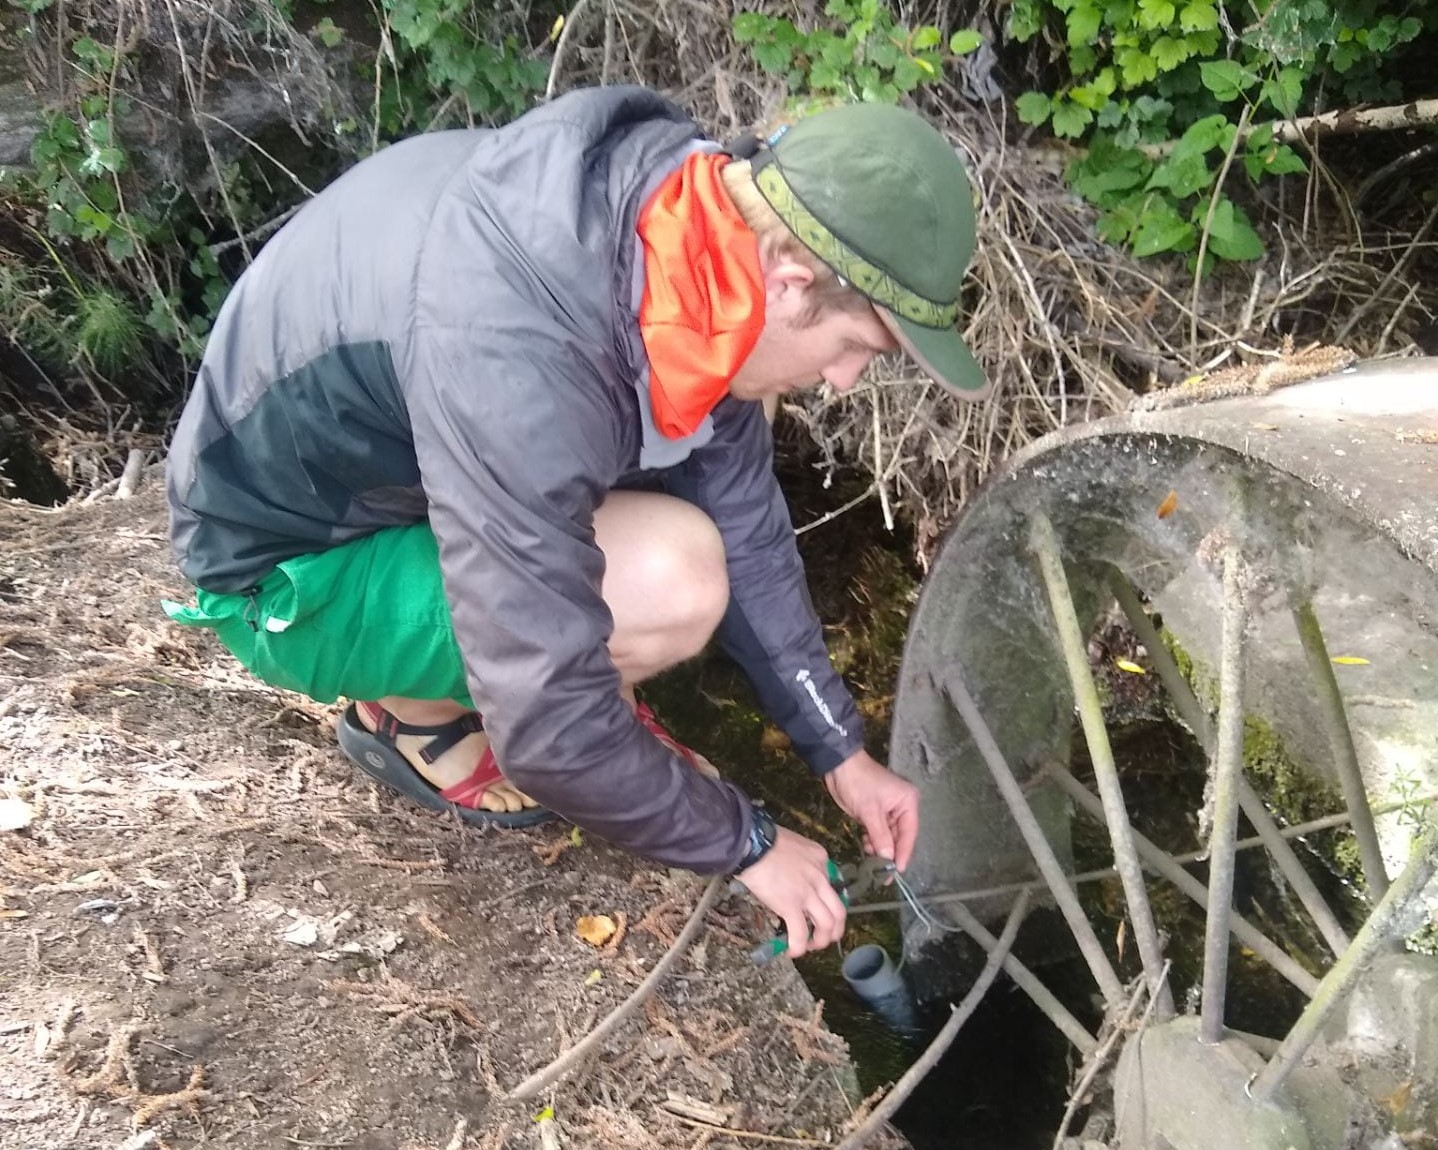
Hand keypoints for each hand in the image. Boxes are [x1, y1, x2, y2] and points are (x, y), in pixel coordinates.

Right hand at [736, 827, 846, 957]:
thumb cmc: (765, 841)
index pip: (832, 886)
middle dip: (835, 930)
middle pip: (839, 911)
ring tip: (809, 946)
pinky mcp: (791, 906)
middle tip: (823, 936)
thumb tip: (791, 877)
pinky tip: (792, 951)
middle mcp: (820, 877)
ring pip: (827, 925)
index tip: (815, 910)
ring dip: (820, 941)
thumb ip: (799, 861)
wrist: (752, 844)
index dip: (826, 904)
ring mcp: (808, 893)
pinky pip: (800, 934)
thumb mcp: (793, 844)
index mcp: (821, 860)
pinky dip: (798, 947)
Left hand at [823, 749, 919, 871]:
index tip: (897, 871)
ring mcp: (888, 811)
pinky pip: (877, 832)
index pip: (909, 833)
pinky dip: (872, 841)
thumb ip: (880, 836)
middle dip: (889, 853)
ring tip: (871, 859)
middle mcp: (902, 807)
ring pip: (887, 837)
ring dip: (879, 848)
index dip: (903, 853)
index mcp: (908, 802)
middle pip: (899, 837)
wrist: (838, 766)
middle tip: (883, 873)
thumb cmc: (858, 783)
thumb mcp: (870, 811)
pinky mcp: (875, 813)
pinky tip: (866, 846)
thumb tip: (888, 860)